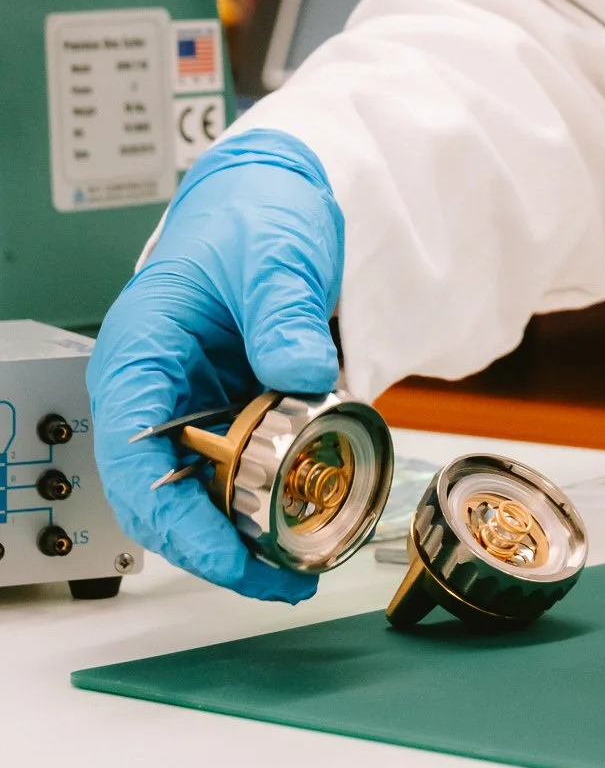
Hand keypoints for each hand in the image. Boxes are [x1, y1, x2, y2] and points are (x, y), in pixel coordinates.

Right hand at [89, 132, 344, 601]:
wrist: (271, 189)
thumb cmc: (248, 213)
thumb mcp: (272, 255)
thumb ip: (284, 315)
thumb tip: (306, 376)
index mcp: (138, 357)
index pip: (132, 464)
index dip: (176, 523)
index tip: (228, 558)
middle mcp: (153, 391)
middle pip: (164, 496)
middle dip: (219, 548)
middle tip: (286, 579)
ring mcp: (190, 403)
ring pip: (201, 492)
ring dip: (246, 532)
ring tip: (304, 562)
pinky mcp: (228, 407)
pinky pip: (239, 467)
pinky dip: (268, 497)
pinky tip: (308, 514)